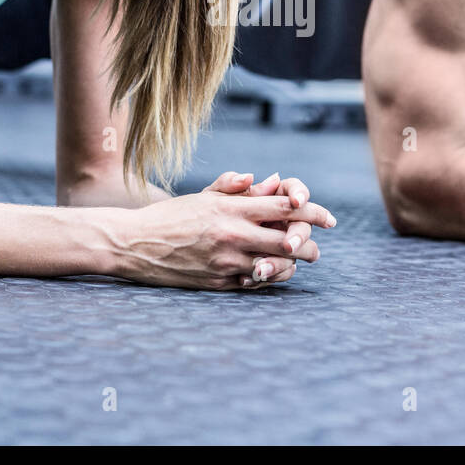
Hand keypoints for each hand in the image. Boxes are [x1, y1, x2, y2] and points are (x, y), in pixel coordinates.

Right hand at [108, 173, 334, 289]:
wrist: (135, 244)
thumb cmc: (171, 216)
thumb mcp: (202, 195)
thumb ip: (234, 185)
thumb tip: (267, 180)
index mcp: (231, 208)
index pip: (286, 207)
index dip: (313, 211)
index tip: (329, 218)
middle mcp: (233, 234)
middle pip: (290, 240)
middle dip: (310, 245)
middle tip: (316, 247)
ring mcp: (227, 261)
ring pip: (278, 266)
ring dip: (293, 265)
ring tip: (298, 262)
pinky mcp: (220, 282)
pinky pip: (256, 283)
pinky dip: (270, 278)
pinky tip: (271, 272)